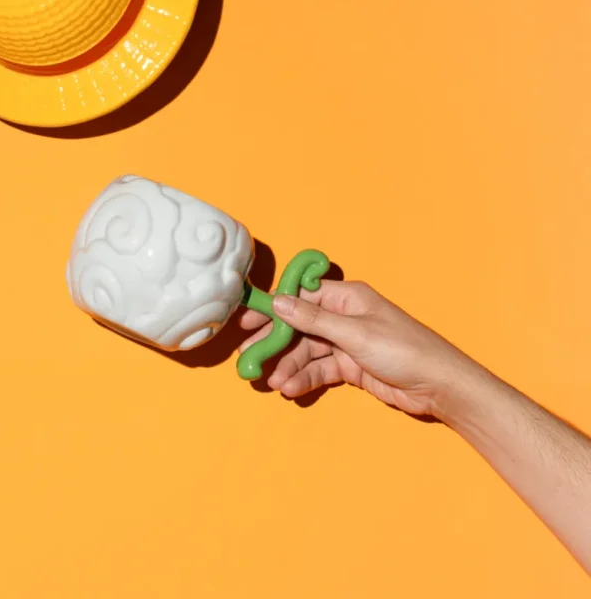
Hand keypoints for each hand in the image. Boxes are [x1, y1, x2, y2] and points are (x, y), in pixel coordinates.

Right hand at [238, 280, 477, 417]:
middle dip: (275, 342)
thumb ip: (314, 319)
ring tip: (273, 382)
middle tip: (249, 358)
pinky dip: (305, 378)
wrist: (438, 386)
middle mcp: (343, 316)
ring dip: (288, 365)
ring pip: (307, 351)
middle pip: (299, 326)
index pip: (300, 296)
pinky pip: (320, 369)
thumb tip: (278, 302)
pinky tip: (291, 389)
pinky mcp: (350, 366)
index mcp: (346, 297)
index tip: (247, 321)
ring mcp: (346, 342)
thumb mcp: (355, 333)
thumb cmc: (402, 349)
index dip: (273, 308)